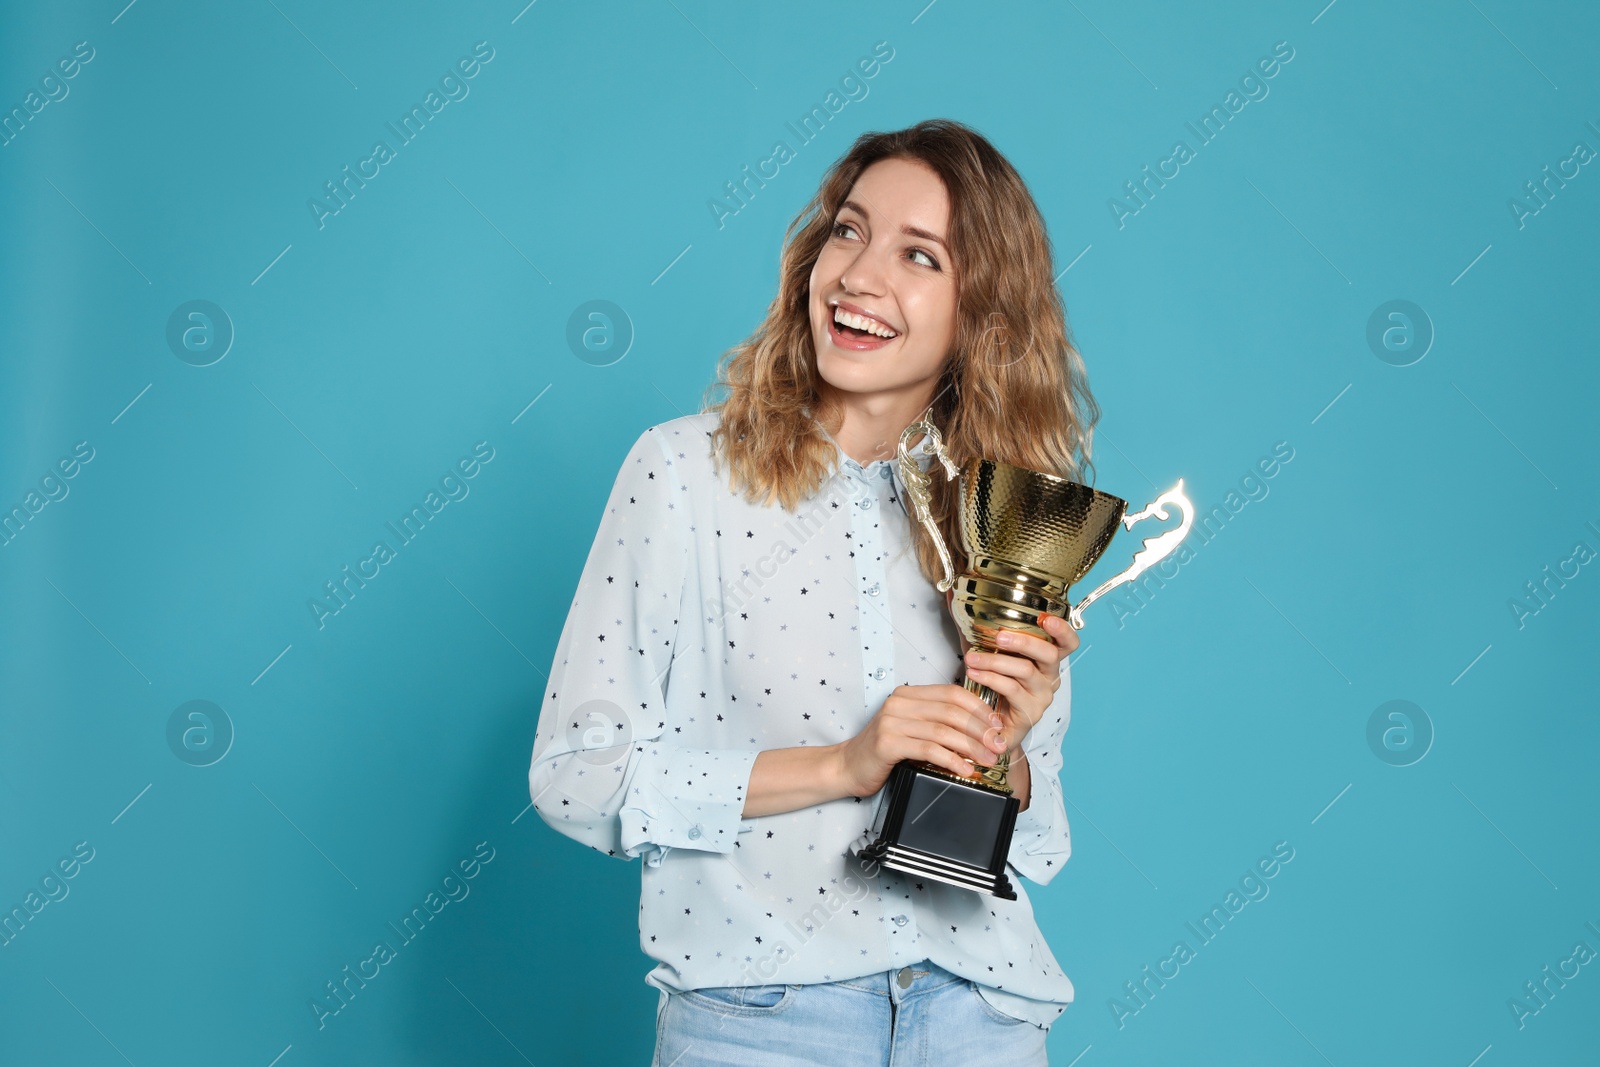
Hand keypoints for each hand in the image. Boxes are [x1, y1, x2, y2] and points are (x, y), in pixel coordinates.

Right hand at [834, 683, 1010, 797]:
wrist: (847, 767)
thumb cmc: (883, 752)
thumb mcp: (913, 730)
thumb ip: (938, 724)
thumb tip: (981, 730)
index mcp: (908, 695)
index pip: (953, 693)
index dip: (979, 708)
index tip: (998, 725)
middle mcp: (899, 703)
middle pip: (951, 711)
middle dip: (981, 729)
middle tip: (999, 746)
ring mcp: (891, 722)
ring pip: (943, 730)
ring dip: (971, 746)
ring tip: (988, 759)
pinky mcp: (888, 743)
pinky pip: (929, 749)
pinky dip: (952, 760)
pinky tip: (964, 769)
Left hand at [947, 588, 1078, 757]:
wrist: (991, 727)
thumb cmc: (993, 686)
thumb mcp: (992, 655)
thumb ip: (982, 630)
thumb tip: (955, 593)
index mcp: (1047, 661)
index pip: (1068, 643)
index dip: (1062, 630)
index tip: (1046, 618)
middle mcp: (1050, 678)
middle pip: (1050, 654)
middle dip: (1023, 641)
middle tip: (998, 637)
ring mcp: (1042, 697)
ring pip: (1025, 671)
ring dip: (996, 661)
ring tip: (971, 658)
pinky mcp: (1029, 713)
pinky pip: (1012, 690)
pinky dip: (991, 679)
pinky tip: (975, 674)